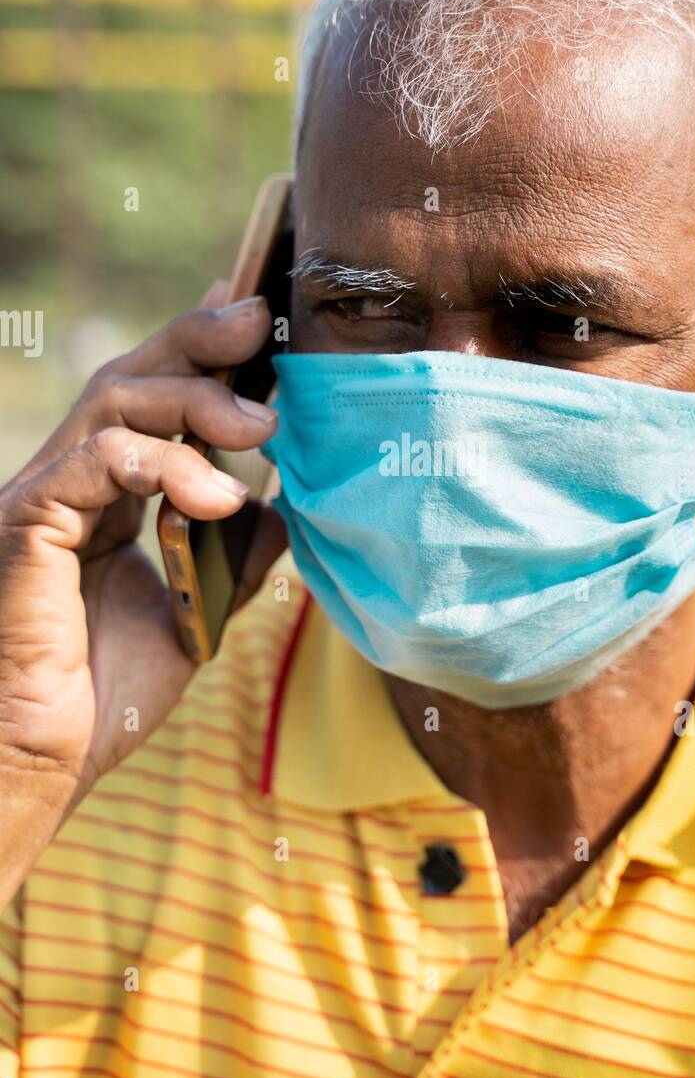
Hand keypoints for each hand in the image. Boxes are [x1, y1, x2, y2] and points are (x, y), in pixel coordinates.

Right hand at [0, 285, 286, 853]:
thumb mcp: (196, 610)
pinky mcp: (25, 524)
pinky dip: (159, 463)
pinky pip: (90, 459)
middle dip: (199, 341)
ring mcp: (45, 499)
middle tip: (259, 324)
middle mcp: (72, 483)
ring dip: (195, 400)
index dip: (201, 349)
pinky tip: (214, 495)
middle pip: (131, 376)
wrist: (46, 760)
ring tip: (260, 430)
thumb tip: (284, 507)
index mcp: (108, 496)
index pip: (154, 399)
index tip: (256, 317)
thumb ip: (234, 555)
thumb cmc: (106, 694)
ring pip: (112, 400)